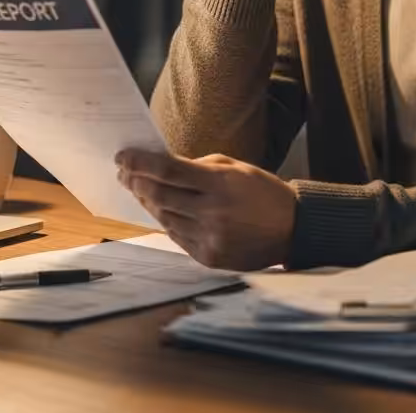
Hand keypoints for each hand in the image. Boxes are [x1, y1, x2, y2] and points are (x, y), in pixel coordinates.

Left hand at [115, 149, 296, 270]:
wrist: (293, 229)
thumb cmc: (262, 191)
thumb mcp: (233, 167)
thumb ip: (197, 167)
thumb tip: (162, 166)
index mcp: (219, 184)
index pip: (168, 170)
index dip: (140, 162)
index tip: (122, 156)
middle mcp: (212, 213)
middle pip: (159, 196)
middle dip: (136, 182)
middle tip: (124, 172)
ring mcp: (210, 238)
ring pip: (164, 218)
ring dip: (148, 202)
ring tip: (140, 189)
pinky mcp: (209, 258)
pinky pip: (176, 237)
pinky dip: (167, 222)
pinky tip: (163, 210)